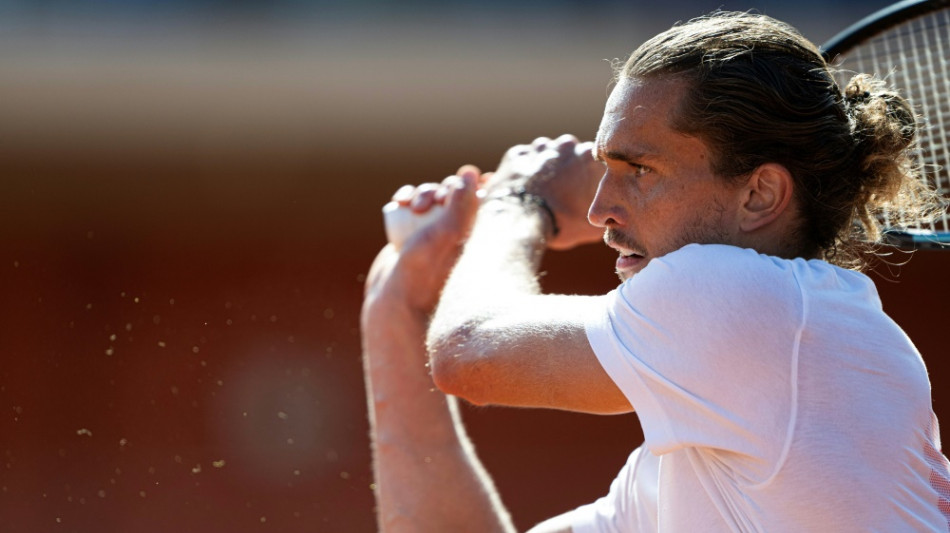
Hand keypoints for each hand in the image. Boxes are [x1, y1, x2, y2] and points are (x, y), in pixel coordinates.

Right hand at [364, 167, 481, 317]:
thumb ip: (462, 201)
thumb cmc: (428, 269)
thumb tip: (470, 172)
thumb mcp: (450, 231)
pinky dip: (405, 198)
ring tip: (414, 206)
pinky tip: (400, 201)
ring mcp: (434, 235)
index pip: (485, 198)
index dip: (475, 183)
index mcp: (479, 236)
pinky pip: (411, 206)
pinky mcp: (412, 236)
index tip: (466, 178)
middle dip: (441, 190)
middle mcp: (459, 234)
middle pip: (455, 194)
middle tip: (429, 204)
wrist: (396, 300)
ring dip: (422, 193)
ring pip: (432, 198)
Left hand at [483, 134, 603, 249]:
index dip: (588, 176)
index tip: (582, 190)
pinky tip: (523, 189)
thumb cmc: (561, 224)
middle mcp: (565, 145)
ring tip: (541, 191)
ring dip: (545, 167)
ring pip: (545, 153)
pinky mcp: (517, 154)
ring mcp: (539, 147)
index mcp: (589, 157)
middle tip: (561, 192)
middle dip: (566, 168)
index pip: (593, 161)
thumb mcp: (593, 227)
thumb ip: (604, 215)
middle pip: (569, 154)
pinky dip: (523, 171)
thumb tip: (607, 221)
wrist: (521, 221)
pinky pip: (523, 160)